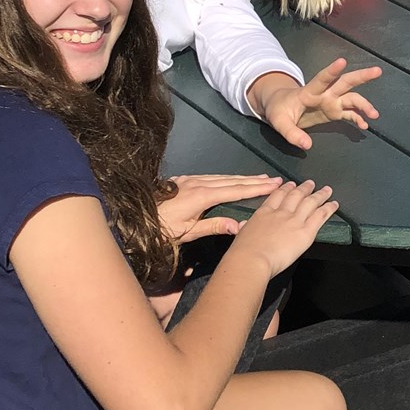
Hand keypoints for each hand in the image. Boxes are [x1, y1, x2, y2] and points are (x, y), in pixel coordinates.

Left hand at [157, 173, 282, 244]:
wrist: (136, 218)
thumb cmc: (161, 229)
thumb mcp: (187, 233)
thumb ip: (213, 227)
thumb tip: (238, 225)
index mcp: (201, 196)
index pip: (235, 190)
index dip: (255, 188)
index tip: (272, 185)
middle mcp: (198, 184)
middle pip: (231, 181)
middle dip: (254, 180)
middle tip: (273, 179)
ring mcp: (190, 180)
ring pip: (222, 177)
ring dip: (242, 177)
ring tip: (259, 177)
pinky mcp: (184, 180)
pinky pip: (211, 177)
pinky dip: (226, 178)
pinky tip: (232, 179)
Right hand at [232, 179, 338, 276]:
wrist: (252, 259)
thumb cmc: (244, 252)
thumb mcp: (241, 234)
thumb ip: (245, 227)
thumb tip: (242, 225)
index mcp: (264, 213)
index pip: (277, 196)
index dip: (285, 188)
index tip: (290, 184)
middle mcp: (281, 213)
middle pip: (296, 195)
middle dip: (304, 188)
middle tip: (310, 183)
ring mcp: (294, 220)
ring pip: (310, 202)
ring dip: (320, 194)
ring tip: (326, 190)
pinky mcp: (305, 231)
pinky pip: (320, 216)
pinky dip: (328, 208)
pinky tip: (334, 204)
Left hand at [262, 59, 381, 150]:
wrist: (281, 106)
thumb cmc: (279, 110)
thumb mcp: (279, 122)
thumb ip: (292, 134)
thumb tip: (307, 145)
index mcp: (310, 92)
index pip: (322, 79)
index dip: (331, 71)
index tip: (343, 61)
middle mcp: (325, 94)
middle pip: (345, 82)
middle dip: (361, 76)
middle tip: (377, 71)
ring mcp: (331, 102)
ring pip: (352, 98)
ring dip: (364, 104)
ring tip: (374, 114)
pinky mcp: (334, 112)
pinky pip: (350, 114)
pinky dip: (358, 118)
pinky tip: (365, 125)